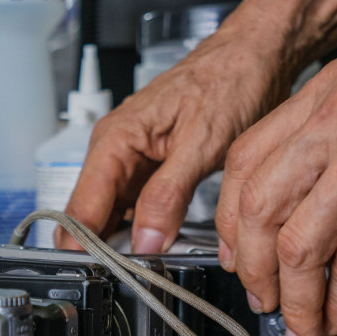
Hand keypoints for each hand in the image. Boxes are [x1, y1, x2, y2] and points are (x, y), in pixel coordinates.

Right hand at [59, 20, 294, 252]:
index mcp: (115, 141)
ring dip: (125, 245)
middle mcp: (115, 152)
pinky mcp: (151, 172)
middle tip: (131, 278)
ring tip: (149, 268)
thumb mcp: (201, 143)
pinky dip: (145, 232)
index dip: (84, 246)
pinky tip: (162, 246)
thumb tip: (146, 240)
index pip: (80, 208)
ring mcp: (131, 164)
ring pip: (112, 218)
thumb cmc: (230, 80)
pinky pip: (136, 211)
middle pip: (89, 218)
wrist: (256, 57)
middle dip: (103, 251)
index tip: (101, 275)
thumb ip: (168, 195)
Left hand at [216, 48, 336, 335]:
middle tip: (260, 297)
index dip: (230, 217)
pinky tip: (335, 315)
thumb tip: (291, 202)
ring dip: (292, 298)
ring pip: (294, 244)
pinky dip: (334, 302)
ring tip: (299, 322)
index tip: (234, 250)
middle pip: (256, 205)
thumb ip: (333, 143)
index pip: (245, 160)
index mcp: (330, 93)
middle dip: (250, 267)